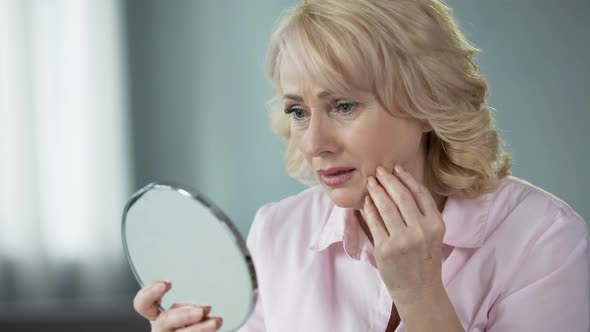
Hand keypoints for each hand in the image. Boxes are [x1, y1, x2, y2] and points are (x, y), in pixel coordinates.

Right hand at [133, 280, 222, 331]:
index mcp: (159, 317)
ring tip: (214, 323)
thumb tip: (206, 308)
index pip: (143, 305)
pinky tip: (214, 328)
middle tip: (199, 312)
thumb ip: (192, 308)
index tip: (167, 283)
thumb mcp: (188, 312)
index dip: (149, 293)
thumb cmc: (189, 325)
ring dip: (198, 328)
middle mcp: (161, 329)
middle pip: (163, 321)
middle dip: (182, 315)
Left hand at [363, 165, 445, 302]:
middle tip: (379, 170)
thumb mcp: (432, 235)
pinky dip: (369, 209)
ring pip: (386, 207)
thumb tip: (400, 185)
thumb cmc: (424, 260)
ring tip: (371, 182)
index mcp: (436, 225)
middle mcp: (421, 231)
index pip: (420, 194)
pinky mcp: (385, 250)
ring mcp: (402, 241)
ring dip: (377, 191)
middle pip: (401, 197)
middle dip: (388, 180)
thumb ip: (421, 214)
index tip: (396, 167)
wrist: (419, 291)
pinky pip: (374, 223)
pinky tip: (367, 201)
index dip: (407, 178)